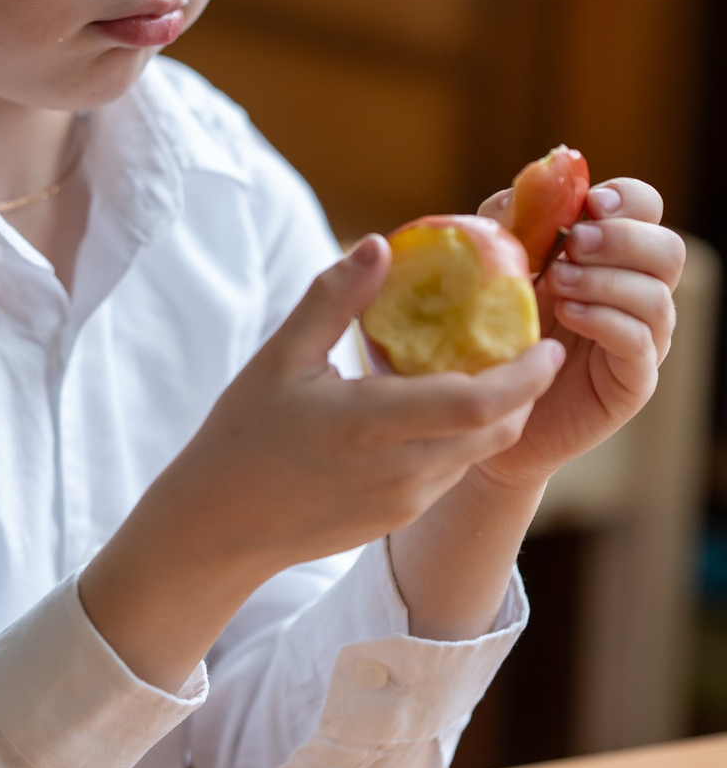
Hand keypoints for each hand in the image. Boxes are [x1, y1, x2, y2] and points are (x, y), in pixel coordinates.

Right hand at [156, 235, 566, 573]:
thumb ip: (334, 299)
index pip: (480, 403)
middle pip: (497, 430)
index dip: (527, 375)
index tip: (548, 343)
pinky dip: (460, 439)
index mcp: (371, 423)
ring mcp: (403, 501)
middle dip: (525, 391)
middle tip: (530, 350)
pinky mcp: (398, 518)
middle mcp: (400, 470)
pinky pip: (450, 474)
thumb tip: (380, 244)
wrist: (219, 523)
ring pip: (478, 454)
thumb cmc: (242, 433)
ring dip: (494, 416)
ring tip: (486, 375)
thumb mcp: (280, 358)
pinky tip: (436, 413)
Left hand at [463, 177, 684, 493]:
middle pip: (669, 249)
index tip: (591, 204)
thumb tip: (527, 187)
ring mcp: (640, 337)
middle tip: (574, 245)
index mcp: (606, 254)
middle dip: (623, 239)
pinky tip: (569, 315)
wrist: (483, 407)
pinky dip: (607, 320)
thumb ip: (508, 225)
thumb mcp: (492, 267)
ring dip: (607, 280)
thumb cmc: (489, 329)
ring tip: (558, 284)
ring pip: (658, 296)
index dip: (627, 199)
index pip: (645, 209)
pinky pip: (641, 342)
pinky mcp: (632, 379)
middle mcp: (634, 291)